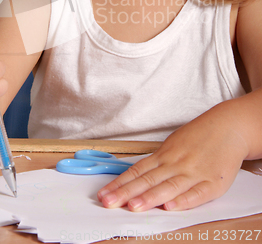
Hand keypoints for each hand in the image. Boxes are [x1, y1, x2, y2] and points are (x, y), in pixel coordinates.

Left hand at [98, 105, 248, 210]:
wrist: (228, 127)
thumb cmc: (198, 137)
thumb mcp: (173, 145)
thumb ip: (157, 163)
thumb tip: (135, 177)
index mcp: (164, 155)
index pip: (137, 171)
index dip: (119, 184)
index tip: (104, 194)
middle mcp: (176, 164)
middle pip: (148, 180)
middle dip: (126, 192)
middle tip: (109, 202)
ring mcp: (194, 173)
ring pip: (169, 187)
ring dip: (150, 197)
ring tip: (133, 206)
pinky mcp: (213, 183)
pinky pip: (197, 193)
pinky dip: (184, 200)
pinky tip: (171, 206)